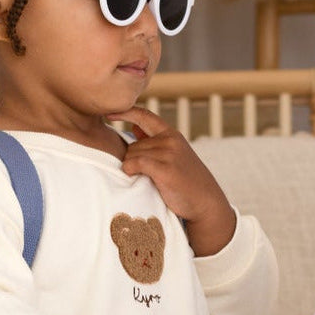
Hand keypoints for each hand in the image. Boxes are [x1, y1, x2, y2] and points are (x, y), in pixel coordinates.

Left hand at [108, 106, 235, 255]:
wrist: (206, 203)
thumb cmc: (186, 182)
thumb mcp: (173, 156)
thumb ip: (154, 142)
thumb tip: (134, 128)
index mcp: (172, 135)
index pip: (145, 115)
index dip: (125, 112)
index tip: (108, 112)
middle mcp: (170, 140)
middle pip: (132, 145)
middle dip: (133, 160)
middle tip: (147, 177)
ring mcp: (168, 153)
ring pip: (132, 155)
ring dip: (133, 168)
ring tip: (149, 180)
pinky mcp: (164, 168)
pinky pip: (134, 163)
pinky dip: (129, 170)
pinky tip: (134, 176)